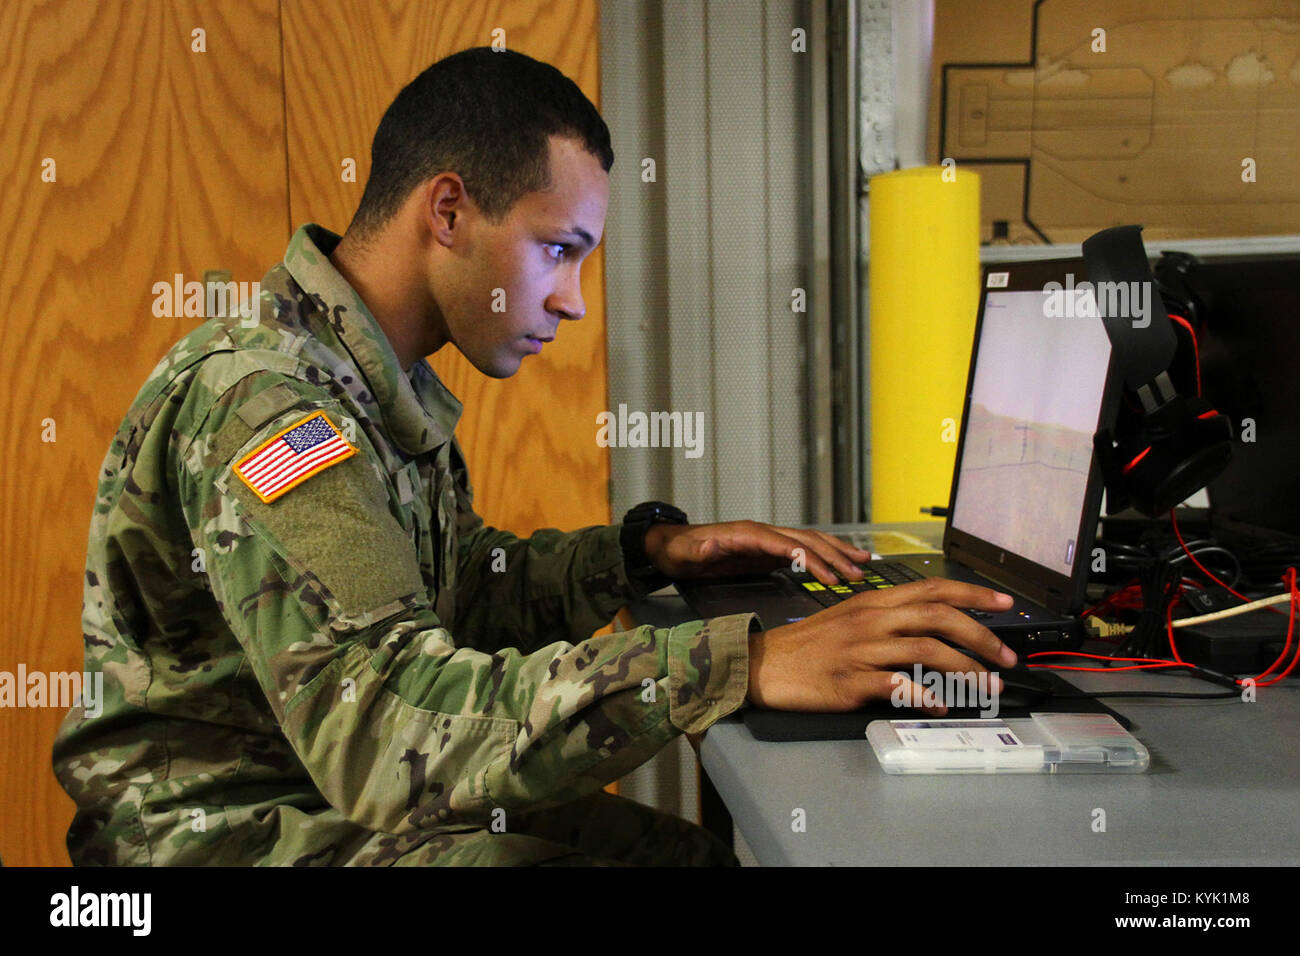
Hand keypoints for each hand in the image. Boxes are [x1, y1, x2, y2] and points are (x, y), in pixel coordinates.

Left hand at [643, 520, 871, 585]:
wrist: (671, 546)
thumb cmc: (679, 550)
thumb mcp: (685, 552)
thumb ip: (700, 549)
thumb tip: (711, 544)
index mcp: (747, 534)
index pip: (788, 545)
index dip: (811, 559)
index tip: (831, 576)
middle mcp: (762, 533)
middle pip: (806, 540)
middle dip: (835, 556)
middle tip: (859, 573)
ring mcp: (766, 541)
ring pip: (808, 542)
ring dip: (836, 552)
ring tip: (862, 563)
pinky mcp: (766, 551)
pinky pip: (800, 552)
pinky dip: (822, 557)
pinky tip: (837, 566)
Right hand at [745, 578, 1016, 714]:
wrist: (766, 664)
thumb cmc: (809, 644)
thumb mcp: (849, 616)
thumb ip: (888, 615)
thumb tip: (931, 625)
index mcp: (874, 601)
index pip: (933, 588)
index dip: (974, 593)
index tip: (1005, 603)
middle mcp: (872, 620)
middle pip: (939, 616)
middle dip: (981, 636)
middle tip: (1006, 657)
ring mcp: (862, 650)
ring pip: (926, 650)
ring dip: (964, 669)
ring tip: (985, 686)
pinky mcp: (851, 681)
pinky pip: (897, 685)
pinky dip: (925, 695)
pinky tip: (940, 704)